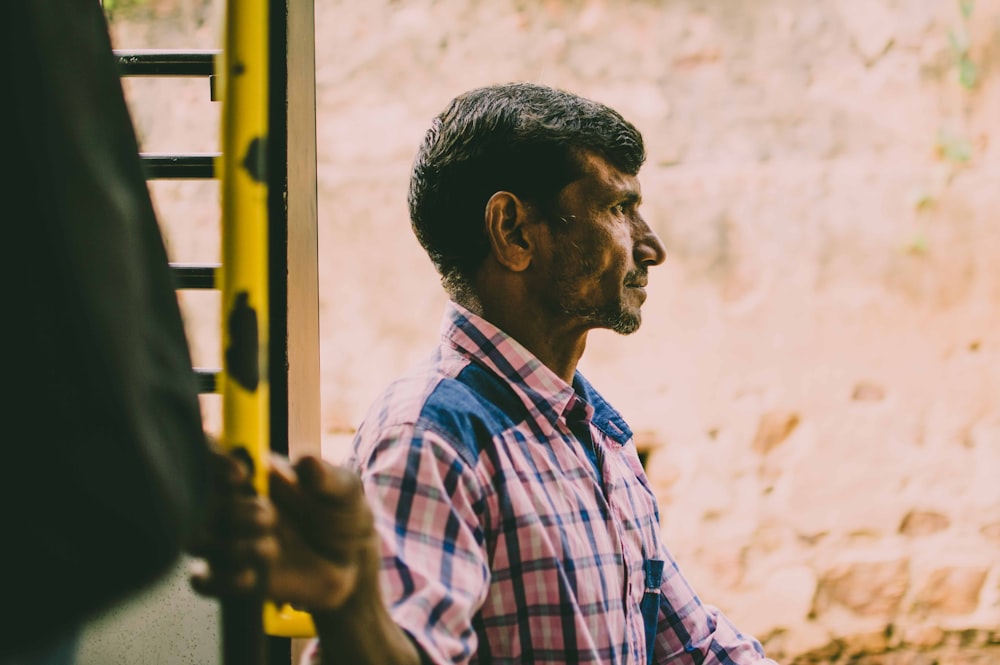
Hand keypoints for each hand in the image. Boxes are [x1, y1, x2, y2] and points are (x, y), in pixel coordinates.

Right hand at [190, 450, 380, 612]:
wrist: (351, 560)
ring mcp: (230, 540)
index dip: (215, 461)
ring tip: (269, 548)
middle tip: (268, 517)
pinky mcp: (234, 575)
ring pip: (197, 540)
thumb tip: (307, 460)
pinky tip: (251, 577)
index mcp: (254, 473)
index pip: (212, 455)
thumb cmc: (341, 511)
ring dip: (228, 545)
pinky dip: (220, 581)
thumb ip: (326, 477)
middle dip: (233, 510)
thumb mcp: (344, 489)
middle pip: (199, 501)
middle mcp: (233, 504)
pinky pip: (204, 581)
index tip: (241, 475)